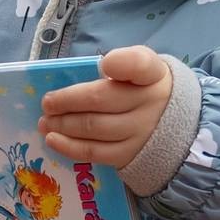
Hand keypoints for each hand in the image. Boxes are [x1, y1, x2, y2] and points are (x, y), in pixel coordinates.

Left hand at [38, 46, 173, 169]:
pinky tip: (52, 139)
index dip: (122, 64)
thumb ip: (121, 64)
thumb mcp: (144, 69)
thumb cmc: (146, 89)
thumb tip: (89, 74)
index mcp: (152, 74)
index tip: (106, 65)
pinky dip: (68, 146)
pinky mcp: (128, 155)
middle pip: (99, 100)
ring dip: (62, 124)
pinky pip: (94, 152)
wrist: (174, 126)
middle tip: (47, 103)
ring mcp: (140, 132)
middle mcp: (149, 103)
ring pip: (92, 127)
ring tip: (44, 121)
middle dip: (66, 101)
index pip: (140, 65)